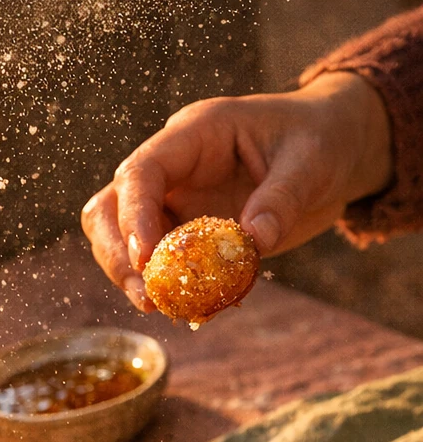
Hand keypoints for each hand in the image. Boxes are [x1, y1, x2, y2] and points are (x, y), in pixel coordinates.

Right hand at [81, 71, 392, 311]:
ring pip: (120, 240)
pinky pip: (159, 265)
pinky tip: (192, 307)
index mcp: (195, 134)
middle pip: (109, 208)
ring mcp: (174, 200)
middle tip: (147, 296)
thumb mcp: (312, 162)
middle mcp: (173, 168)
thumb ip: (282, 198)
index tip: (146, 260)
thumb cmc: (320, 140)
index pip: (141, 171)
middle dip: (117, 255)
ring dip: (134, 278)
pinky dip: (168, 289)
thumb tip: (254, 241)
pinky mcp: (185, 232)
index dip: (134, 216)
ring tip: (164, 307)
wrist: (332, 151)